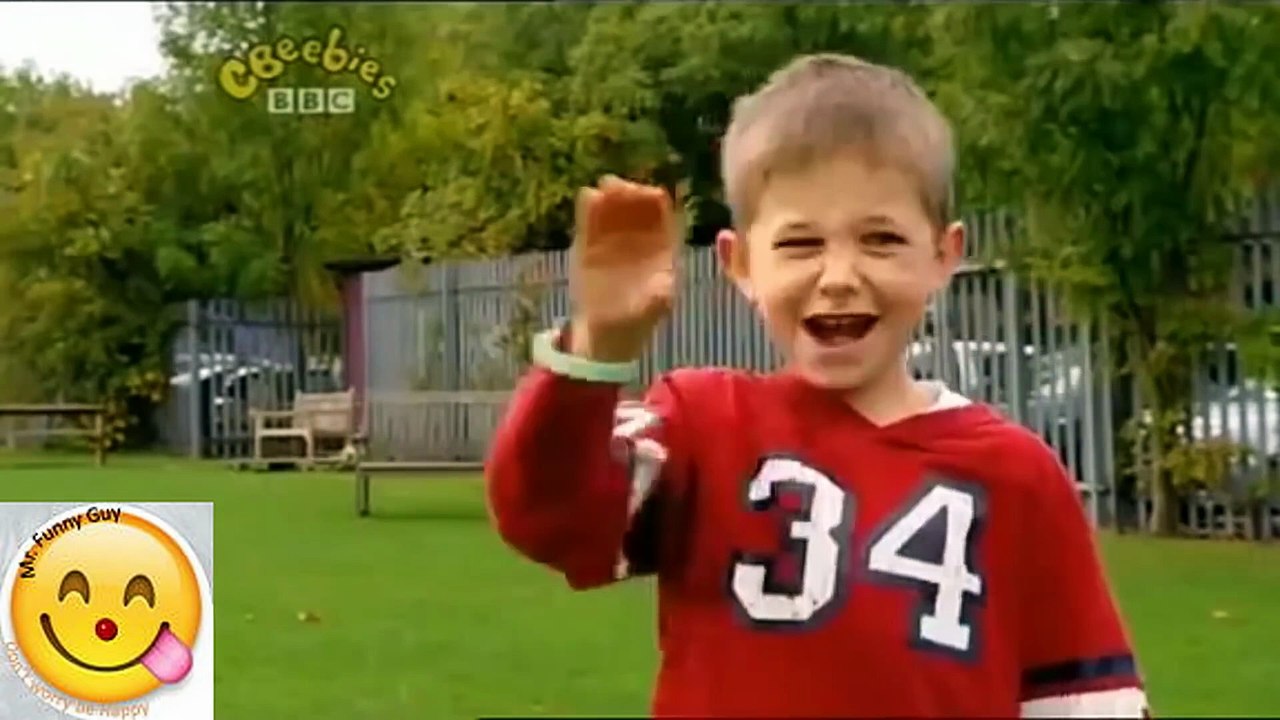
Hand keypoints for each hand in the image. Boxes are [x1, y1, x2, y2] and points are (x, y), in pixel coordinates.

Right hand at [568, 175, 678, 362]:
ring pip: (613, 210)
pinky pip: (589, 223)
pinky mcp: (589, 247)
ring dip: (610, 195)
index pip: (663, 217)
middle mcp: (638, 240)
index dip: (657, 203)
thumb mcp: (653, 309)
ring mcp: (613, 241)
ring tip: (603, 188)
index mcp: (661, 250)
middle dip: (630, 193)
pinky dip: (589, 209)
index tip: (650, 193)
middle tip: (621, 186)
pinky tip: (588, 196)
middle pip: (637, 207)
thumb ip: (658, 294)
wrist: (605, 338)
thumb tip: (665, 284)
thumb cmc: (636, 323)